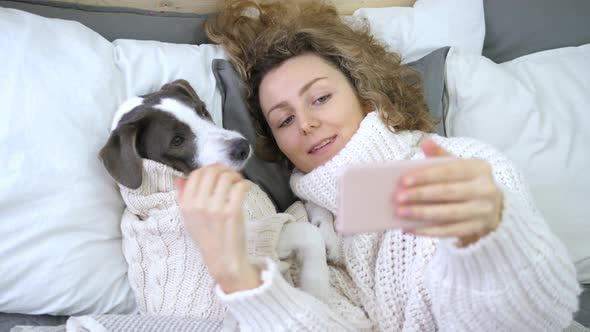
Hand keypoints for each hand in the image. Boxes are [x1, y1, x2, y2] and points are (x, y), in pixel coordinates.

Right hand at [175, 164, 260, 292]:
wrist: (223, 260)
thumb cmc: (207, 239)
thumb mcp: (189, 219)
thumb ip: (183, 198)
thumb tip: (180, 178)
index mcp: (186, 205)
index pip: (196, 174)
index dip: (209, 169)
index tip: (217, 172)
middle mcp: (198, 205)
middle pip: (212, 171)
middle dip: (223, 169)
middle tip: (231, 175)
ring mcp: (216, 208)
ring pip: (226, 176)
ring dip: (235, 175)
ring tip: (238, 182)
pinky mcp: (233, 212)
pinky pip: (240, 186)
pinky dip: (244, 184)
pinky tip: (245, 189)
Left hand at [394, 139, 502, 245]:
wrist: (492, 205)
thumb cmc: (466, 181)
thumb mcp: (459, 165)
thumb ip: (441, 155)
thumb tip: (425, 142)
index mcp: (479, 169)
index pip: (449, 171)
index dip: (426, 176)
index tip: (403, 181)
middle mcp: (485, 189)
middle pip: (448, 192)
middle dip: (420, 195)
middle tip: (398, 198)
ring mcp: (483, 211)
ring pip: (448, 214)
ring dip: (422, 214)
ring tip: (400, 213)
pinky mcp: (477, 228)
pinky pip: (449, 231)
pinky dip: (427, 231)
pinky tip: (410, 228)